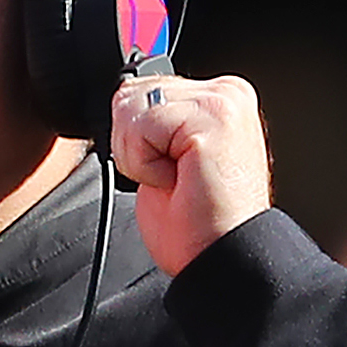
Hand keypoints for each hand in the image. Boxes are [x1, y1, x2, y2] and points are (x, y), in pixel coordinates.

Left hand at [110, 73, 272, 278]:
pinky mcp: (213, 117)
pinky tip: (176, 181)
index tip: (169, 170)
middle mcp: (226, 92)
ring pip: (130, 109)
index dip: (134, 140)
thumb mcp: (163, 158)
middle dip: (133, 147)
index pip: (137, 89)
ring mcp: (224, 100)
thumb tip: (120, 98)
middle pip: (129, 95)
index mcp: (216, 97)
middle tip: (172, 178)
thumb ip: (150, 121)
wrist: (219, 258)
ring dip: (139, 158)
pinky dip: (144, 166)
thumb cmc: (197, 224)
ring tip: (176, 180)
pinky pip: (140, 129)